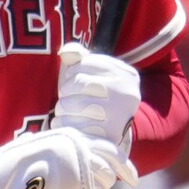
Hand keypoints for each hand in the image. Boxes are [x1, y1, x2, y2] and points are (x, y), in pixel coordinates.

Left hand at [53, 42, 140, 161]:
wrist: (111, 137)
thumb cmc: (99, 100)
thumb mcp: (96, 76)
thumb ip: (81, 59)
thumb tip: (66, 51)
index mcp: (127, 75)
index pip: (87, 62)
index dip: (72, 71)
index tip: (73, 79)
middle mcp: (126, 93)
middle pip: (79, 82)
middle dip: (66, 89)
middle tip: (67, 97)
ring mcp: (117, 115)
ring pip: (70, 103)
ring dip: (61, 107)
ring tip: (66, 110)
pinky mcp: (103, 135)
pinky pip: (70, 124)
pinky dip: (61, 122)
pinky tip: (66, 123)